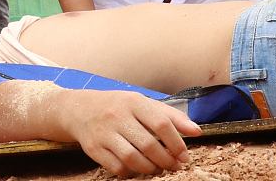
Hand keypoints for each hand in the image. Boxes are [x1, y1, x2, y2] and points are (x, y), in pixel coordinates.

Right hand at [60, 90, 200, 176]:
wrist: (78, 109)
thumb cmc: (117, 107)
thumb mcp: (142, 104)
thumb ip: (170, 116)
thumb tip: (197, 131)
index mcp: (132, 101)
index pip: (161, 123)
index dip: (177, 143)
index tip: (184, 156)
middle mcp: (117, 115)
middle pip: (149, 145)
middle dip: (166, 161)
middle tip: (173, 166)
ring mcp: (103, 132)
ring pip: (133, 158)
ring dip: (150, 169)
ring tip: (157, 168)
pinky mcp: (93, 148)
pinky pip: (117, 167)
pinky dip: (130, 172)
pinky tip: (136, 168)